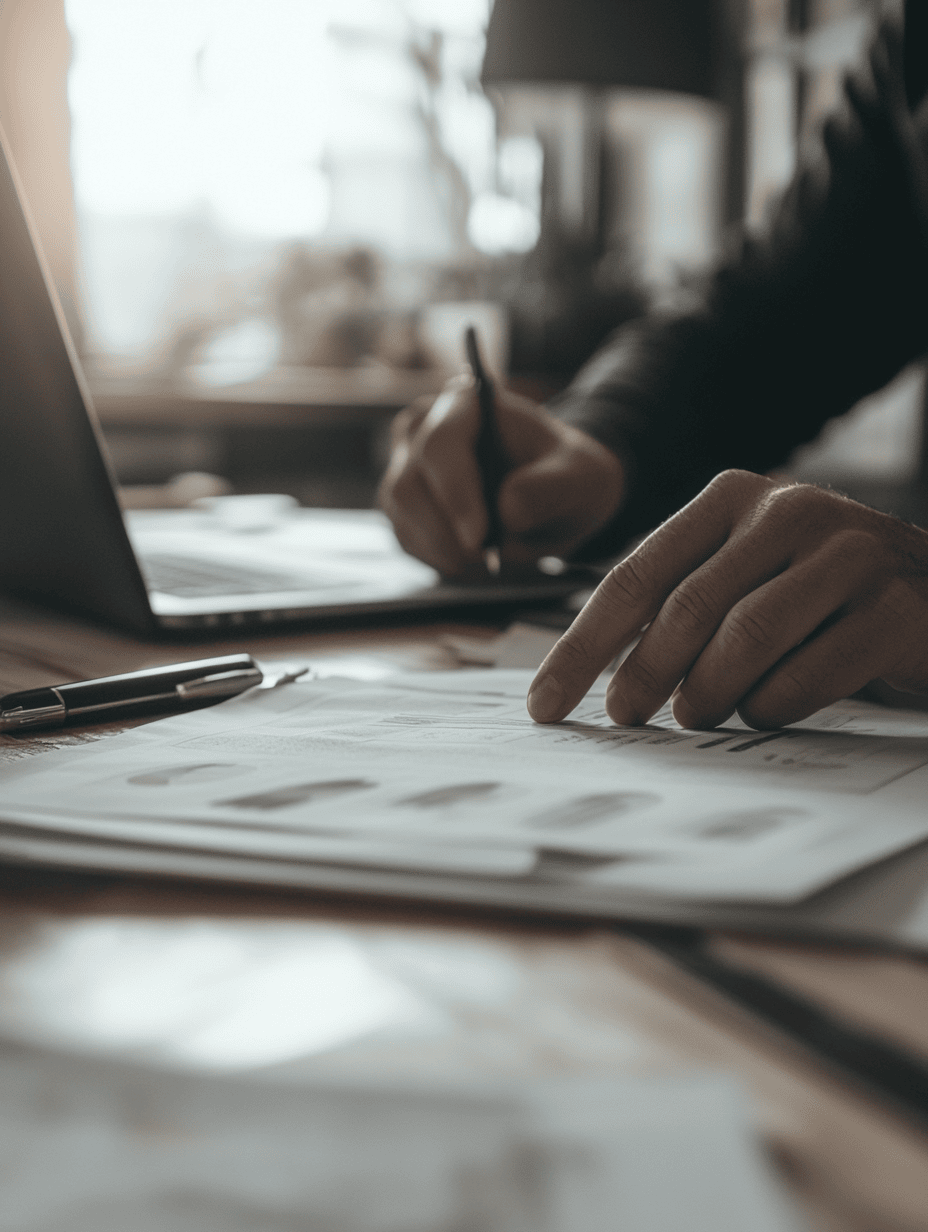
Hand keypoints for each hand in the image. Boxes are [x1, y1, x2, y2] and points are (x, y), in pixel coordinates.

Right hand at [378, 379, 624, 574]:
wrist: (556, 493)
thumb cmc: (564, 472)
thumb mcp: (579, 475)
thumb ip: (549, 487)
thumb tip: (507, 511)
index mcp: (464, 404)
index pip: (440, 444)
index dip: (455, 492)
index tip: (480, 536)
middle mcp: (422, 429)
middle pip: (407, 484)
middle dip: (446, 532)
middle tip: (489, 559)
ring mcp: (406, 467)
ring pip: (401, 516)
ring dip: (444, 548)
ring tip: (490, 558)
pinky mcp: (403, 506)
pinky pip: (406, 539)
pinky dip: (439, 558)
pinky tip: (474, 560)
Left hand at [527, 469, 927, 730]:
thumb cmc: (818, 593)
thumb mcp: (745, 572)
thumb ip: (683, 600)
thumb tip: (601, 676)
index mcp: (732, 497)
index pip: (636, 575)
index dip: (582, 647)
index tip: (545, 704)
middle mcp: (788, 511)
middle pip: (687, 607)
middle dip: (641, 674)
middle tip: (624, 717)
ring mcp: (847, 553)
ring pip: (746, 637)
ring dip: (708, 693)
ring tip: (695, 716)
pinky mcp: (895, 606)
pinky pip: (809, 672)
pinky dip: (774, 704)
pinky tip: (764, 710)